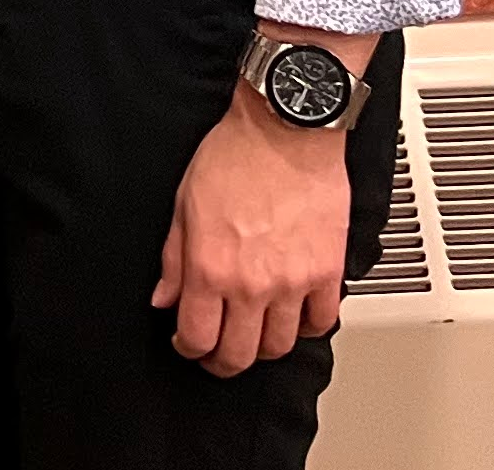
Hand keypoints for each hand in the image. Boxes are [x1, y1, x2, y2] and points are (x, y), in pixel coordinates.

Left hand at [152, 84, 353, 374]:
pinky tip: (293, 317)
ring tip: (253, 336)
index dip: (189, 349)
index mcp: (211, 268)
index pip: (198, 337)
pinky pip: (321, 322)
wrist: (285, 132)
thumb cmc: (233, 157)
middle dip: (224, 361)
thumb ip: (173, 260)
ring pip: (281, 345)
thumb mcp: (183, 205)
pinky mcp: (328, 273)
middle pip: (241, 354)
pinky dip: (306, 327)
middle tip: (217, 354)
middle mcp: (254, 283)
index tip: (187, 344)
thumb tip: (164, 298)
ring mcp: (295, 283)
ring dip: (264, 348)